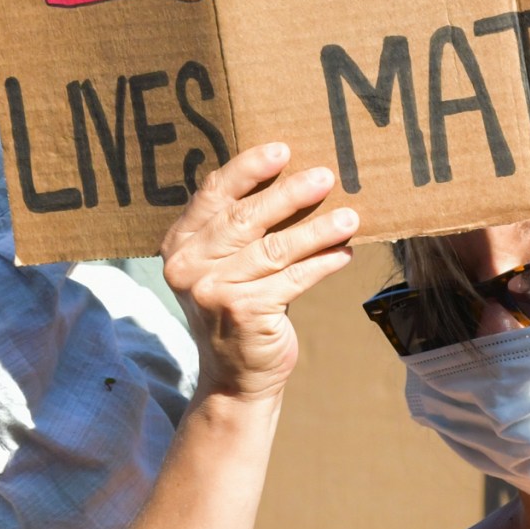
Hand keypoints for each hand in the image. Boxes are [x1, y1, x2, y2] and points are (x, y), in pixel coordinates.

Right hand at [160, 146, 356, 401]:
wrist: (235, 377)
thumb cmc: (238, 308)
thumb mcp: (225, 266)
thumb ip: (239, 229)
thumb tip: (293, 177)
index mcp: (179, 244)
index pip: (214, 194)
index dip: (248, 170)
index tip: (282, 151)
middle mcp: (188, 266)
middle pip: (246, 218)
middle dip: (290, 194)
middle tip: (325, 176)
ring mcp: (213, 290)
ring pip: (275, 248)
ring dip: (317, 230)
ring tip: (350, 216)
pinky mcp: (243, 312)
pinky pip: (292, 279)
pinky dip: (322, 264)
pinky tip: (344, 253)